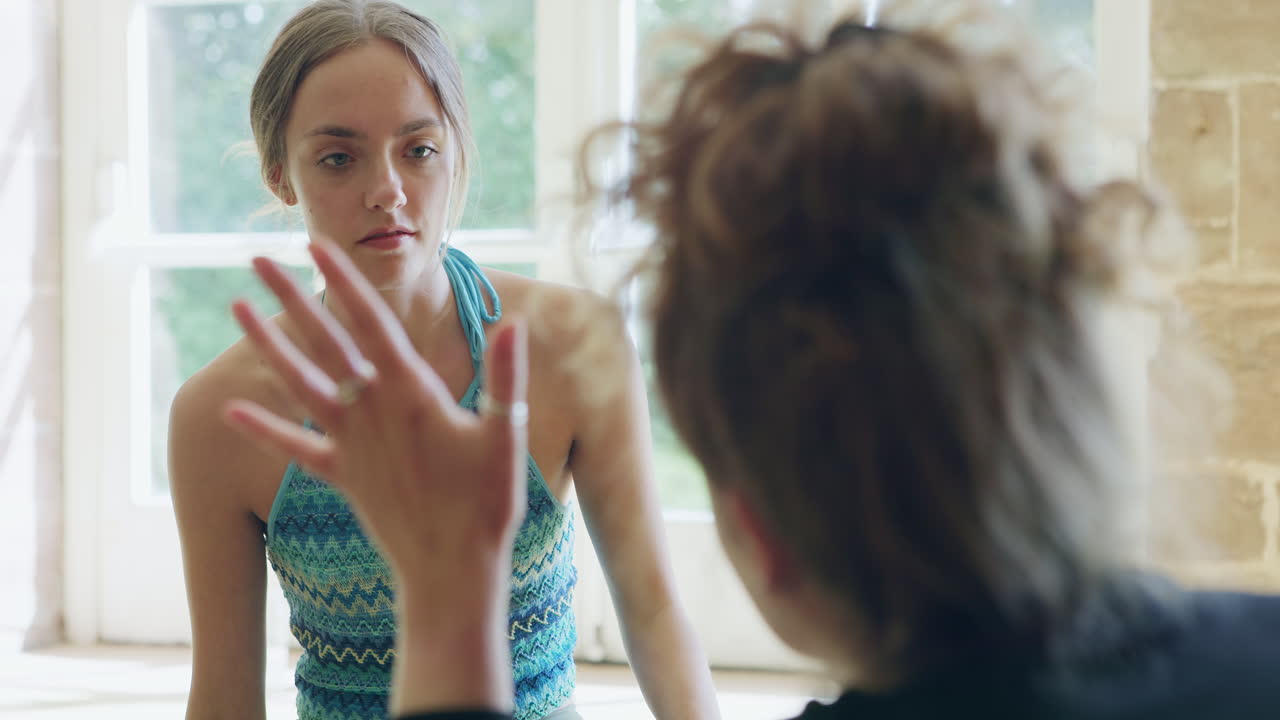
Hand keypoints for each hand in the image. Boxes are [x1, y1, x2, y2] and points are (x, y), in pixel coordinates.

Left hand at [221, 241, 528, 583]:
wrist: (451, 570)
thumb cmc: (486, 504)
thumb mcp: (505, 436)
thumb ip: (505, 378)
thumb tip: (514, 324)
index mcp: (410, 392)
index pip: (369, 323)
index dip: (342, 281)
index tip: (315, 247)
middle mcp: (372, 410)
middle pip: (324, 342)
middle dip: (291, 297)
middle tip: (256, 259)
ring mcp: (351, 444)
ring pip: (300, 383)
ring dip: (268, 345)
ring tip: (235, 310)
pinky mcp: (342, 476)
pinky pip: (296, 447)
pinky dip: (264, 429)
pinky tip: (229, 411)